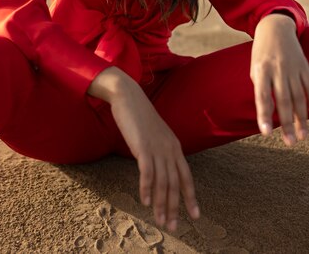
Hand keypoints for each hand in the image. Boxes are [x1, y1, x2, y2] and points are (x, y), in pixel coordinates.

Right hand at [109, 79, 199, 231]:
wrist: (128, 96)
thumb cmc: (139, 115)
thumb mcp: (154, 134)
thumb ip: (159, 150)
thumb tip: (159, 167)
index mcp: (175, 146)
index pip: (186, 177)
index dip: (190, 197)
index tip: (195, 215)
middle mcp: (169, 149)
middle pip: (175, 184)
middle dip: (174, 207)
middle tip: (173, 226)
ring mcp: (157, 147)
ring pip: (162, 182)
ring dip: (160, 203)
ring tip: (160, 221)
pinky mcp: (143, 146)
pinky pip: (147, 172)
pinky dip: (146, 188)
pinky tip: (144, 201)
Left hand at [251, 13, 308, 145]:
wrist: (275, 29)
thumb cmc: (261, 53)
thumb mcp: (254, 67)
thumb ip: (261, 87)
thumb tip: (268, 111)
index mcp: (261, 69)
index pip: (262, 96)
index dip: (264, 114)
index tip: (265, 132)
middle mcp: (278, 69)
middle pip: (283, 100)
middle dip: (287, 123)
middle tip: (290, 142)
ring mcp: (293, 68)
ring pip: (299, 97)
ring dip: (301, 119)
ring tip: (302, 136)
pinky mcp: (305, 67)